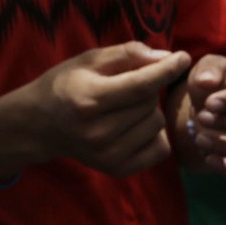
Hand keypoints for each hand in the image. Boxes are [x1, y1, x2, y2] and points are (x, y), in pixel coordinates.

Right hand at [2, 42, 194, 179]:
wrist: (41, 125)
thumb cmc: (66, 85)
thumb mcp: (89, 60)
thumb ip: (127, 54)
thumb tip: (167, 57)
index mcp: (89, 101)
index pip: (140, 86)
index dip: (166, 70)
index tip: (184, 57)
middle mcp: (99, 132)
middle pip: (151, 103)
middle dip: (147, 89)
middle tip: (126, 87)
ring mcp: (109, 155)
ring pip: (157, 124)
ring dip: (149, 111)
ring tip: (125, 107)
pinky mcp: (119, 170)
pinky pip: (161, 148)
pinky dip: (154, 134)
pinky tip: (134, 127)